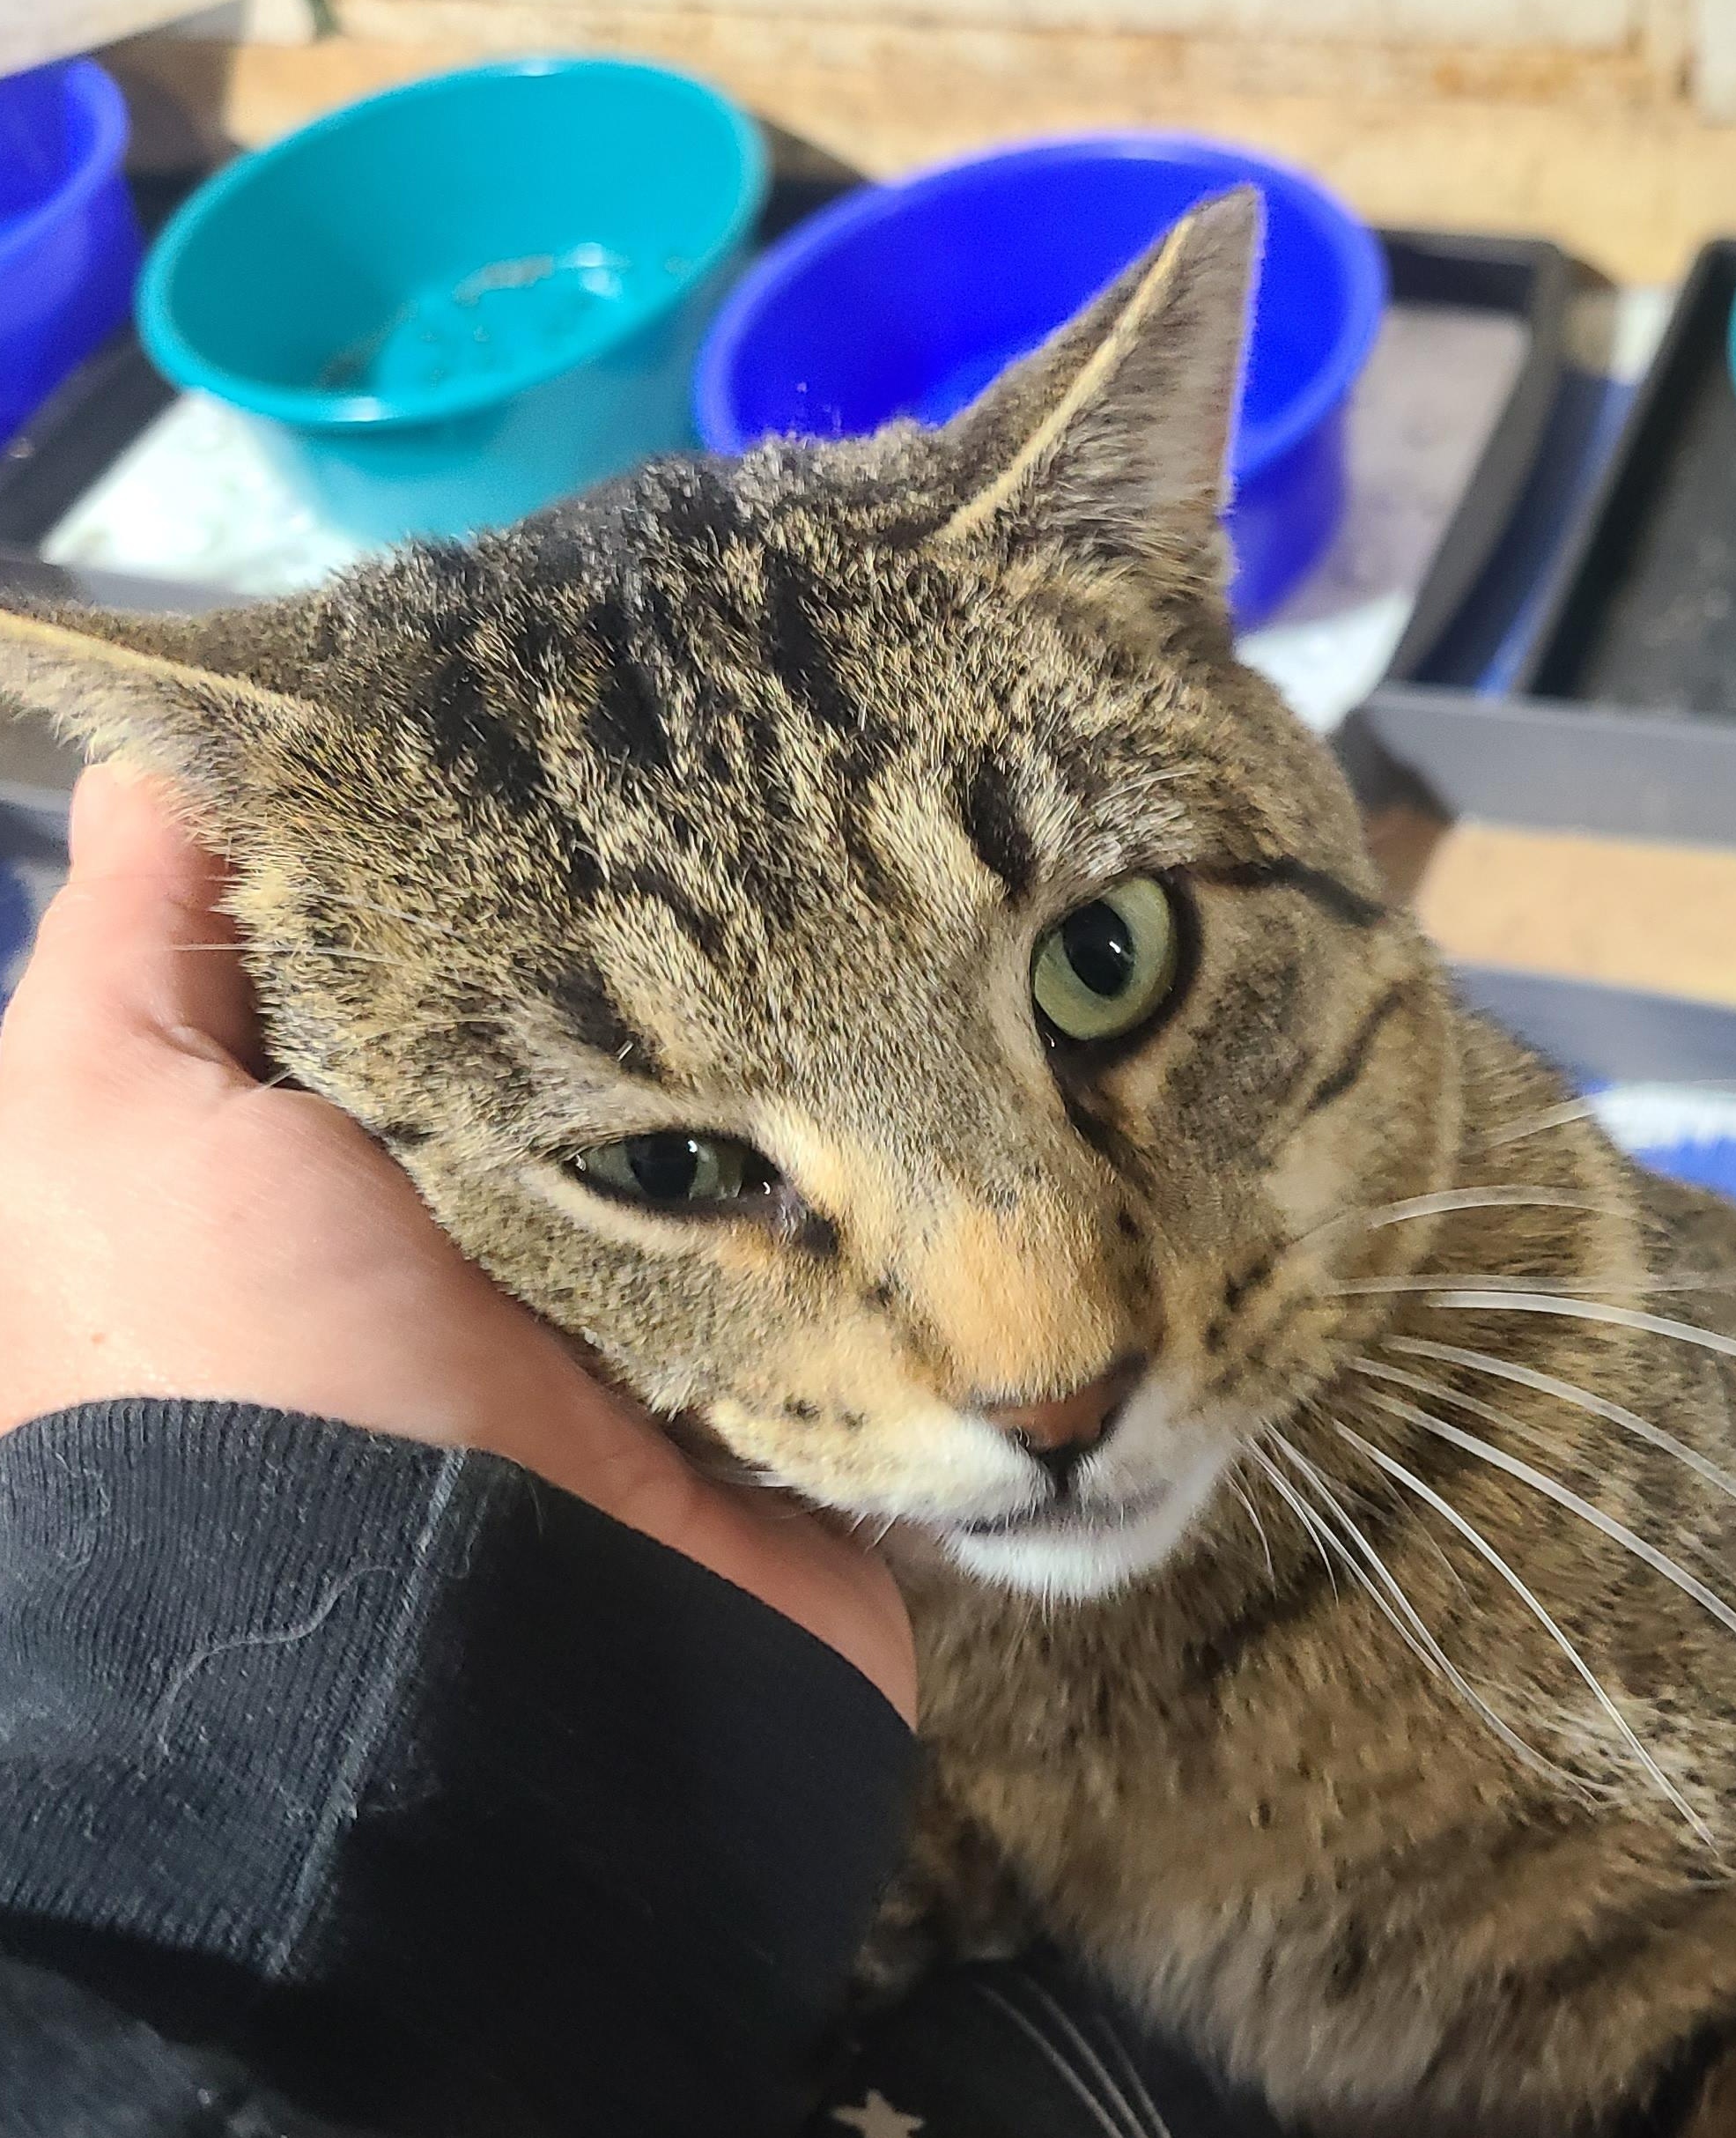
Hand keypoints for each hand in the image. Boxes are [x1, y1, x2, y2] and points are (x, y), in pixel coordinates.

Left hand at [0, 765, 913, 1722]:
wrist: (472, 1675)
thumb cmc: (261, 1381)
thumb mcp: (107, 1144)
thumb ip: (132, 965)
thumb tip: (175, 768)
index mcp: (363, 1170)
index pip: (440, 955)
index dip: (490, 840)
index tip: (583, 703)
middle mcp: (520, 1231)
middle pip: (618, 1026)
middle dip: (684, 922)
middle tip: (786, 757)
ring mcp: (678, 1309)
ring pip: (763, 1116)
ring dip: (821, 1031)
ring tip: (919, 862)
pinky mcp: (806, 1377)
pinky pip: (878, 1243)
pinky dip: (918, 1165)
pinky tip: (985, 1031)